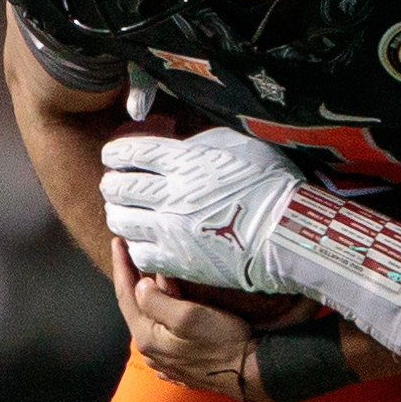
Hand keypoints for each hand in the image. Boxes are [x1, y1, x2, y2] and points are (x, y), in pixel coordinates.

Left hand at [101, 128, 301, 294]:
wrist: (289, 231)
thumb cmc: (274, 184)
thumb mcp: (241, 144)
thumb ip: (203, 141)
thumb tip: (181, 141)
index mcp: (184, 161)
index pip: (131, 153)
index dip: (116, 154)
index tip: (113, 156)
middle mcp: (170, 194)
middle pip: (119, 187)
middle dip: (111, 184)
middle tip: (114, 185)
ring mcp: (171, 230)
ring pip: (122, 221)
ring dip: (118, 214)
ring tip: (124, 213)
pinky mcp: (179, 260)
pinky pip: (141, 254)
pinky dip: (137, 245)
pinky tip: (144, 241)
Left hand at [112, 241, 266, 401]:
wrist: (250, 372)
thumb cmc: (223, 342)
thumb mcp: (188, 315)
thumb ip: (156, 300)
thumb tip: (142, 285)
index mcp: (146, 337)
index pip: (125, 295)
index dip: (121, 267)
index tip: (118, 243)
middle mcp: (150, 352)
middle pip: (136, 308)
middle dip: (133, 281)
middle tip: (132, 254)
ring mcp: (164, 360)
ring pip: (150, 320)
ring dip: (149, 297)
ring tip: (150, 274)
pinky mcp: (180, 364)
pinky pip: (163, 333)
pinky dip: (162, 314)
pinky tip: (168, 304)